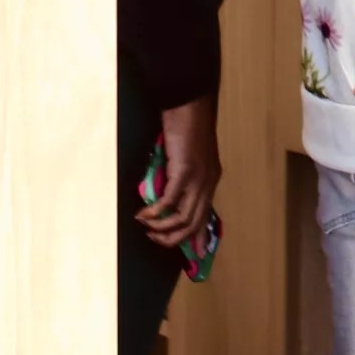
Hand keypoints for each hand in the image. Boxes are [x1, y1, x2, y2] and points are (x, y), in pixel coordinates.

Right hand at [138, 94, 217, 248]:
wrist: (189, 105)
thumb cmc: (185, 127)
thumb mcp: (188, 158)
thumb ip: (181, 177)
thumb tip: (163, 198)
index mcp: (211, 179)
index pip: (205, 216)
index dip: (196, 237)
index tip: (185, 249)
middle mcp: (209, 182)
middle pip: (195, 224)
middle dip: (173, 238)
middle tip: (153, 237)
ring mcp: (199, 178)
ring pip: (184, 218)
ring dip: (162, 228)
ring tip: (146, 225)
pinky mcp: (185, 172)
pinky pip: (169, 202)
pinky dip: (155, 212)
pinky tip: (143, 213)